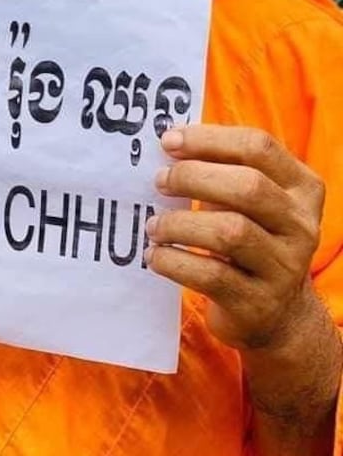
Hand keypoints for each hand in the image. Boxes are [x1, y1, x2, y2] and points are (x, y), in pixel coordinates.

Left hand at [145, 125, 323, 351]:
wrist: (278, 316)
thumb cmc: (251, 240)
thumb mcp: (249, 202)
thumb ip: (221, 169)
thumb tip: (168, 142)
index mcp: (302, 188)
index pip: (259, 147)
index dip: (209, 139)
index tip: (168, 141)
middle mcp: (301, 226)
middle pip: (248, 187)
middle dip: (193, 177)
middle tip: (160, 181)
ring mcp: (285, 268)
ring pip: (230, 232)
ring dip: (179, 224)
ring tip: (154, 227)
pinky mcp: (259, 303)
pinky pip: (212, 275)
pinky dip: (174, 262)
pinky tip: (156, 256)